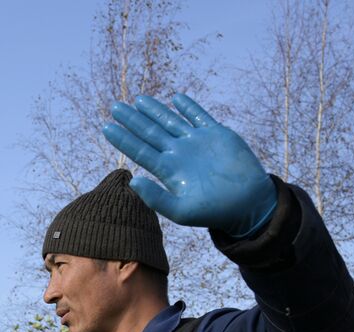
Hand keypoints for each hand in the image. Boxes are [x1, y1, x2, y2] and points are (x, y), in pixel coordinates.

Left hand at [102, 93, 276, 237]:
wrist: (246, 204)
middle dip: (133, 120)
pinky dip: (189, 107)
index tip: (106, 127)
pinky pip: (199, 116)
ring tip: (138, 100)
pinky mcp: (216, 134)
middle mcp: (179, 154)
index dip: (123, 139)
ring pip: (171, 121)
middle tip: (115, 107)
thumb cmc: (212, 211)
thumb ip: (155, 197)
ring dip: (155, 110)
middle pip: (151, 133)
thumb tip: (133, 180)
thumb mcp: (180, 211)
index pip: (140, 151)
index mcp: (169, 171)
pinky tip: (175, 98)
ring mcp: (196, 143)